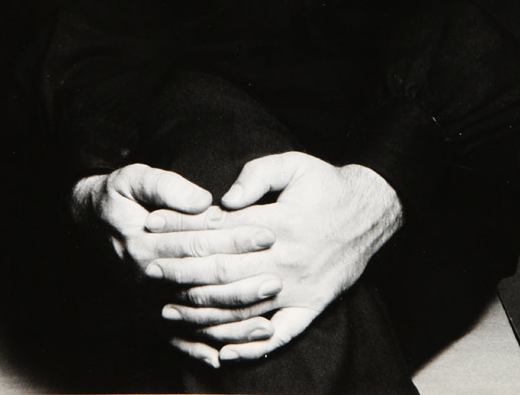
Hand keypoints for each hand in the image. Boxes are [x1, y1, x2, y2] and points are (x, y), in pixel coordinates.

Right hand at [71, 164, 279, 366]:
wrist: (89, 222)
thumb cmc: (119, 196)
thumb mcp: (134, 178)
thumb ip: (167, 186)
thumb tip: (203, 201)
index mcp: (144, 243)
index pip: (198, 242)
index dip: (234, 239)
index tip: (267, 234)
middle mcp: (146, 278)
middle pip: (201, 284)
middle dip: (241, 284)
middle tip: (276, 279)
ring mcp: (146, 301)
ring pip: (194, 318)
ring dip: (231, 324)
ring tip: (268, 323)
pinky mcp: (147, 314)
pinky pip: (175, 339)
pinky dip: (198, 351)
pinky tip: (224, 357)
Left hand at [145, 152, 402, 363]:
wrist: (371, 213)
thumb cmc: (326, 185)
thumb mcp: (294, 164)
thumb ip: (258, 174)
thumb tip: (225, 197)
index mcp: (280, 224)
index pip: (219, 230)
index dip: (183, 227)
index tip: (153, 225)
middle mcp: (286, 262)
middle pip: (223, 272)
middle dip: (181, 271)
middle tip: (148, 269)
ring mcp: (299, 290)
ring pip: (243, 309)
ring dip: (203, 312)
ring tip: (168, 311)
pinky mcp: (311, 308)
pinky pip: (279, 336)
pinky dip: (251, 348)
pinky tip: (223, 353)